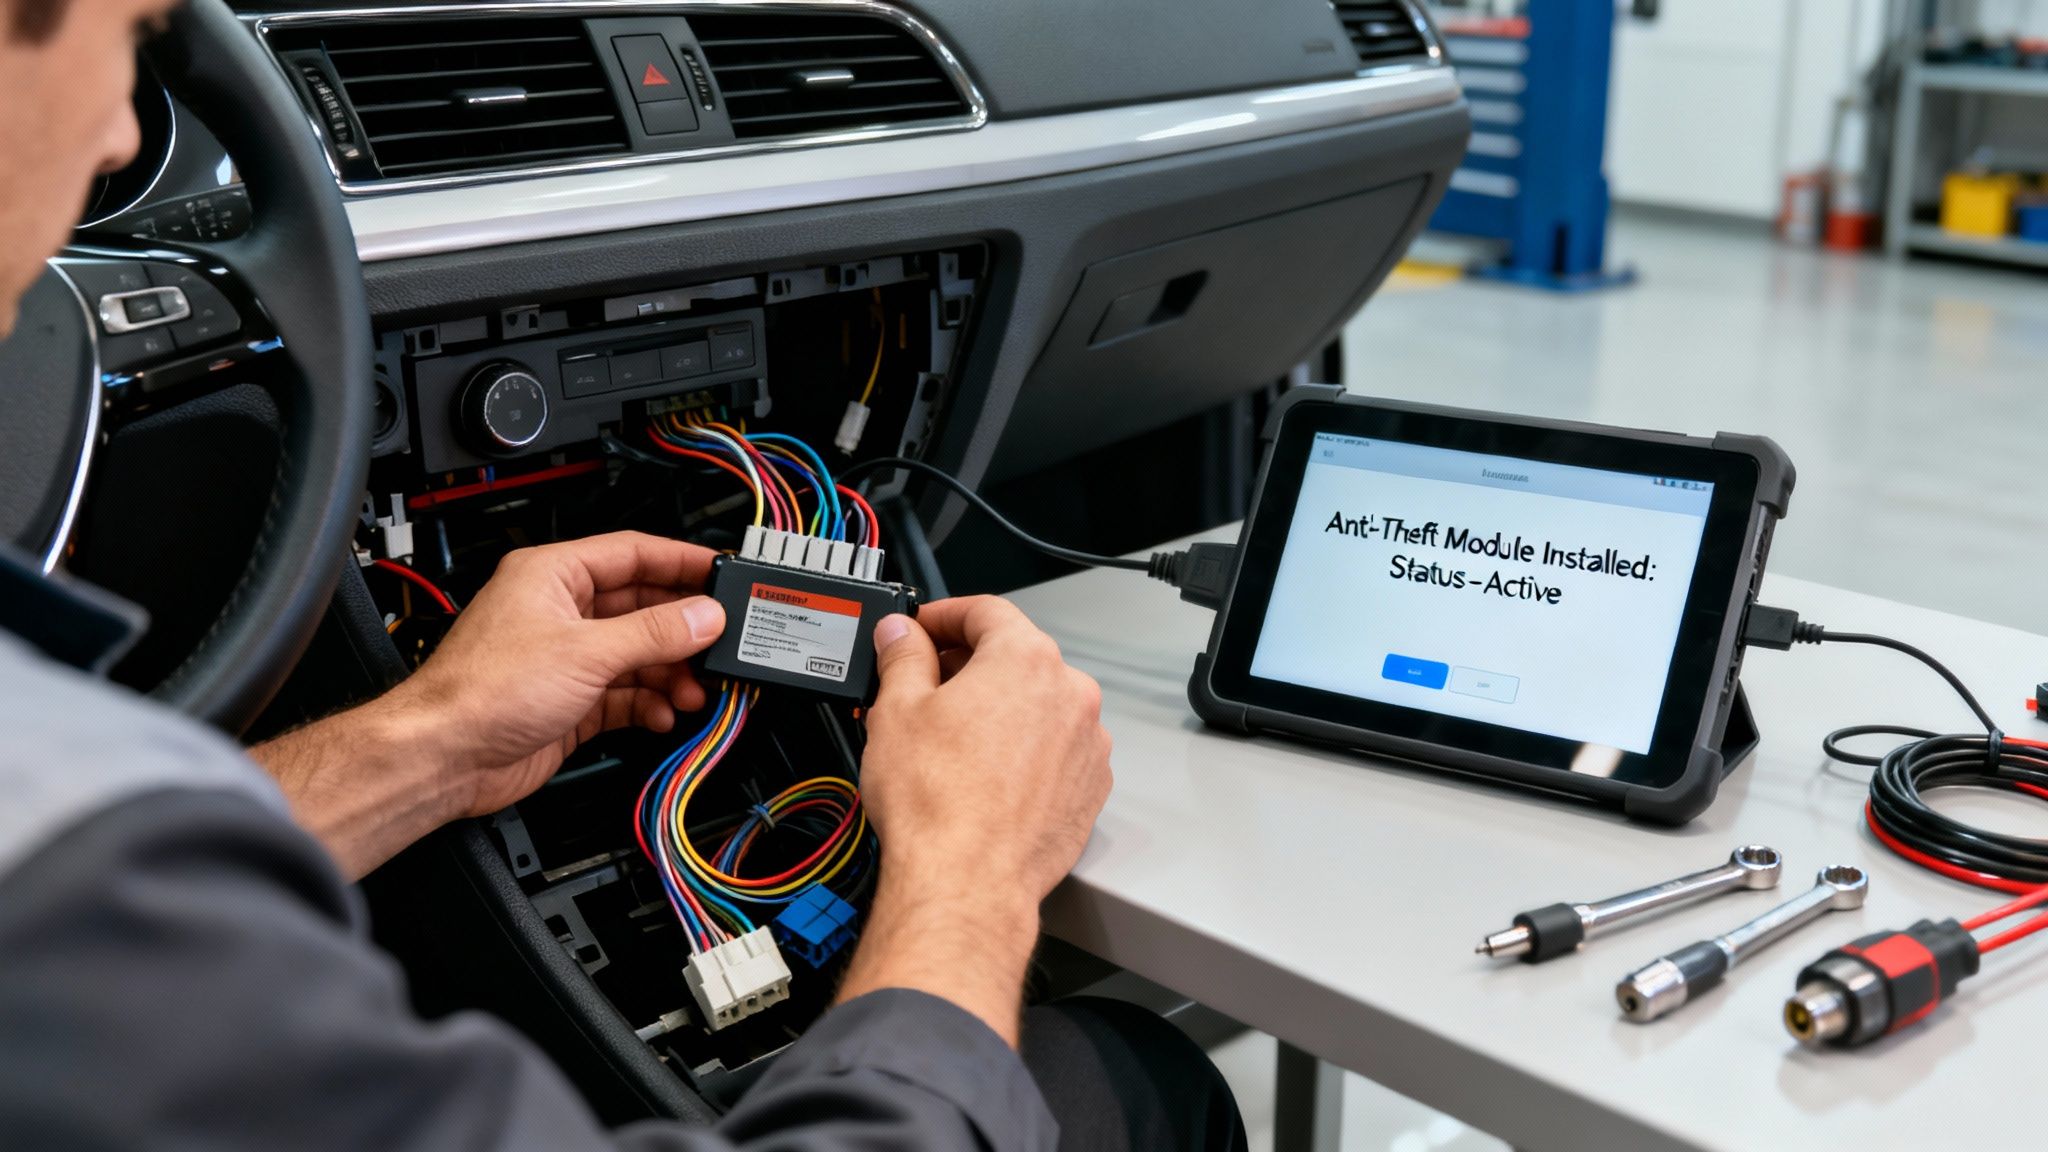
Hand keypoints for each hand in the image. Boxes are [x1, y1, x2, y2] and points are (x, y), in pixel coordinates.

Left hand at [254, 531, 724, 877]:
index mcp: (553, 575)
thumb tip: (703, 615)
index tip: (721, 573)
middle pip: (640, 608)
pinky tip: (664, 712)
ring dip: (670, 672)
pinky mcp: (570, 700)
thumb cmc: (481, 690)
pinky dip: (649, 703)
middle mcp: (560, 612)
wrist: (445, 757)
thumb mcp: (586, 651)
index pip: (632, 553)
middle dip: (682, 628)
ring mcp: (565, 658)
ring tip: (695, 688)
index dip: (680, 562)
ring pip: (637, 654)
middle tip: (721, 641)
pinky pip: (625, 694)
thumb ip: (653, 633)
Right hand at [860, 596, 1112, 902]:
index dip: (944, 615)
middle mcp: (1070, 695)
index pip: (986, 610)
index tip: (921, 630)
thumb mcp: (896, 711)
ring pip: (1038, 707)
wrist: (967, 883)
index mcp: (1027, 660)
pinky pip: (1054, 751)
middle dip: (968, 666)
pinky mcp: (1089, 789)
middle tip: (924, 686)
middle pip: (1016, 657)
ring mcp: (1087, 744)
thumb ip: (902, 657)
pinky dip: (1024, 752)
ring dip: (999, 710)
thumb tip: (901, 635)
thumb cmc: (938, 804)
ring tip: (951, 740)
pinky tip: (984, 775)